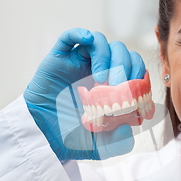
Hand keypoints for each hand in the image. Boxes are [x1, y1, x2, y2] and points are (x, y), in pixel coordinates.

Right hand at [23, 28, 145, 160]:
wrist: (40, 136)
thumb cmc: (70, 137)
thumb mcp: (100, 146)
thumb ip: (118, 143)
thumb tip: (130, 129)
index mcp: (113, 86)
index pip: (134, 68)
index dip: (139, 74)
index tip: (138, 90)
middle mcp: (99, 70)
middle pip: (121, 52)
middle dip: (125, 66)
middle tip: (118, 85)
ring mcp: (79, 63)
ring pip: (100, 42)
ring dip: (106, 55)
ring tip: (101, 78)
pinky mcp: (59, 59)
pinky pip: (69, 38)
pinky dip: (79, 33)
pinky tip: (86, 39)